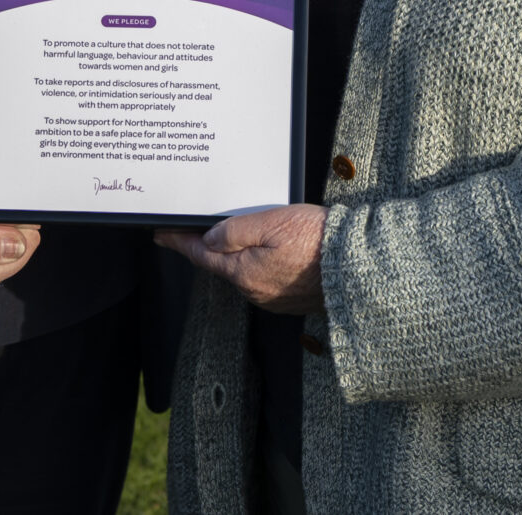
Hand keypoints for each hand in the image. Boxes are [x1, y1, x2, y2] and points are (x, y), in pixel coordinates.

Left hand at [157, 203, 326, 313]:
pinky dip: (260, 262)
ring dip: (239, 253)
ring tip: (241, 230)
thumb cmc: (318, 241)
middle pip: (223, 264)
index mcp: (245, 274)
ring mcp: (274, 298)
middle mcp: (255, 292)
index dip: (180, 242)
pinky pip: (264, 277)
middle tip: (198, 223)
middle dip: (211, 245)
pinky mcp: (290, 299)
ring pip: (244, 271)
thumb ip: (234, 231)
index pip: (202, 256)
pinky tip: (271, 247)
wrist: (359, 267)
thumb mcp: (271, 223)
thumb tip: (208, 238)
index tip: (161, 234)